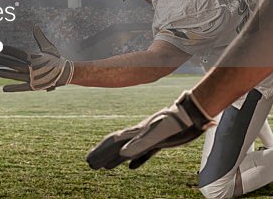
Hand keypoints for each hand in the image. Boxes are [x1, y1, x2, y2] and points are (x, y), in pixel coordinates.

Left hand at [0, 27, 72, 91]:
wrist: (65, 73)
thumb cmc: (55, 59)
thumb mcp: (49, 48)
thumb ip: (40, 37)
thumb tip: (35, 26)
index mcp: (35, 58)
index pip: (19, 53)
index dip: (9, 50)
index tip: (1, 48)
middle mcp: (33, 68)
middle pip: (15, 64)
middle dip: (4, 61)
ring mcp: (33, 78)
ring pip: (16, 75)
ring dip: (6, 74)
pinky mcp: (34, 86)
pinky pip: (21, 88)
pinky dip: (13, 88)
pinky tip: (4, 89)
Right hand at [86, 91, 214, 169]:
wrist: (193, 114)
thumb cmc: (177, 123)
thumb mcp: (158, 135)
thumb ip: (141, 145)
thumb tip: (122, 154)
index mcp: (136, 133)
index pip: (113, 143)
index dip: (100, 152)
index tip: (89, 161)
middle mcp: (139, 135)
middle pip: (116, 147)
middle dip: (102, 155)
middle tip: (90, 164)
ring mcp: (149, 139)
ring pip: (127, 151)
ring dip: (115, 159)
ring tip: (105, 167)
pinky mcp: (161, 143)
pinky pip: (143, 154)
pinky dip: (135, 161)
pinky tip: (132, 167)